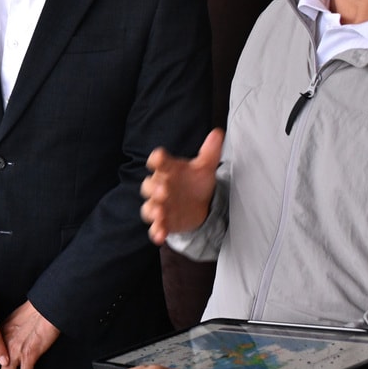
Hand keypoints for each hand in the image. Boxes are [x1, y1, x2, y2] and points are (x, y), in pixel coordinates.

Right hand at [140, 129, 222, 244]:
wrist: (199, 204)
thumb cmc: (196, 182)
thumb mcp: (205, 167)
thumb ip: (210, 151)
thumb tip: (218, 132)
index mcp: (168, 169)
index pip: (158, 161)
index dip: (157, 160)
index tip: (158, 159)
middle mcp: (160, 186)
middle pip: (148, 185)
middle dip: (153, 188)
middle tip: (163, 191)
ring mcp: (160, 205)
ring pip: (148, 208)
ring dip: (152, 210)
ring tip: (159, 214)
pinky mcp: (163, 222)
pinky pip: (155, 227)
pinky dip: (156, 231)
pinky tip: (161, 236)